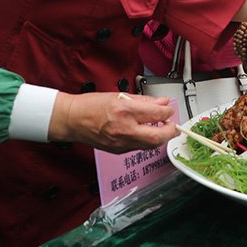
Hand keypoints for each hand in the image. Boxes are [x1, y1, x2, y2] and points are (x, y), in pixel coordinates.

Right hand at [49, 92, 177, 153]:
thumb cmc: (91, 106)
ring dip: (160, 138)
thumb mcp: (120, 96)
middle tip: (173, 126)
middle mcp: (124, 129)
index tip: (169, 109)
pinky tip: (146, 133)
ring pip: (150, 145)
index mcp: (125, 111)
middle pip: (158, 137)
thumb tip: (161, 102)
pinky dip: (146, 141)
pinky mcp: (118, 151)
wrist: (72, 120)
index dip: (167, 111)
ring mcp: (121, 143)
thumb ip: (144, 101)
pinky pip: (139, 147)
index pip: (157, 114)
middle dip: (170, 132)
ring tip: (162, 128)